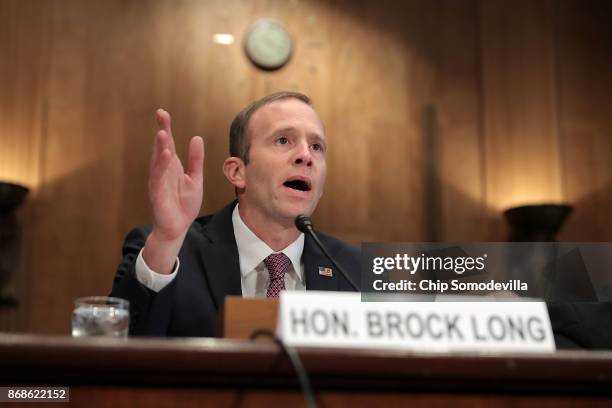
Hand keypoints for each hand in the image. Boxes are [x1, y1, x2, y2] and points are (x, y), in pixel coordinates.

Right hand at [142, 109, 203, 273]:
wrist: (178, 227)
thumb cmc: (184, 204)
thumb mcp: (195, 178)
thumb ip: (196, 160)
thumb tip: (196, 138)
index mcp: (171, 166)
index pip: (167, 144)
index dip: (165, 128)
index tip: (163, 113)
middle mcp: (162, 171)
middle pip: (161, 148)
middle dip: (162, 132)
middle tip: (162, 115)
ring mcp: (158, 182)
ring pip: (158, 162)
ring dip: (160, 147)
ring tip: (163, 133)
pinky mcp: (158, 195)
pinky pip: (159, 178)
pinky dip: (161, 167)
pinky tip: (165, 155)